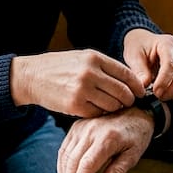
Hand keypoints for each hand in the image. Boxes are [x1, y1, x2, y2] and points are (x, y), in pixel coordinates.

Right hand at [11, 49, 145, 117]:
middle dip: (129, 100)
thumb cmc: (60, 67)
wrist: (32, 77)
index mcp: (94, 58)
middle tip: (128, 103)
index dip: (137, 86)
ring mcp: (82, 90)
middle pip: (122, 92)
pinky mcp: (74, 106)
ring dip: (115, 108)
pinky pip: (97, 113)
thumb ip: (104, 67)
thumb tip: (131, 81)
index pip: (126, 74)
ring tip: (111, 107)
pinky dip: (100, 114)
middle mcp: (90, 73)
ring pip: (112, 105)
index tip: (140, 93)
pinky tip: (96, 109)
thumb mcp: (82, 58)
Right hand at [57, 107, 153, 172]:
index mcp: (107, 138)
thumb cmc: (137, 134)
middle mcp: (91, 130)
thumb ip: (118, 171)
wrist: (136, 109)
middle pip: (73, 161)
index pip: (87, 165)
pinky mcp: (77, 126)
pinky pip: (65, 147)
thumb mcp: (134, 154)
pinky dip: (63, 164)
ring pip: (66, 155)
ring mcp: (82, 127)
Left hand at [122, 29, 172, 100]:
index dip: (164, 81)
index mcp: (168, 44)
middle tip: (157, 96)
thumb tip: (144, 86)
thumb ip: (139, 70)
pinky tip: (167, 93)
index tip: (155, 92)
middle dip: (172, 90)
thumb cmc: (139, 47)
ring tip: (161, 96)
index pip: (171, 65)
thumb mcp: (134, 55)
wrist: (145, 42)